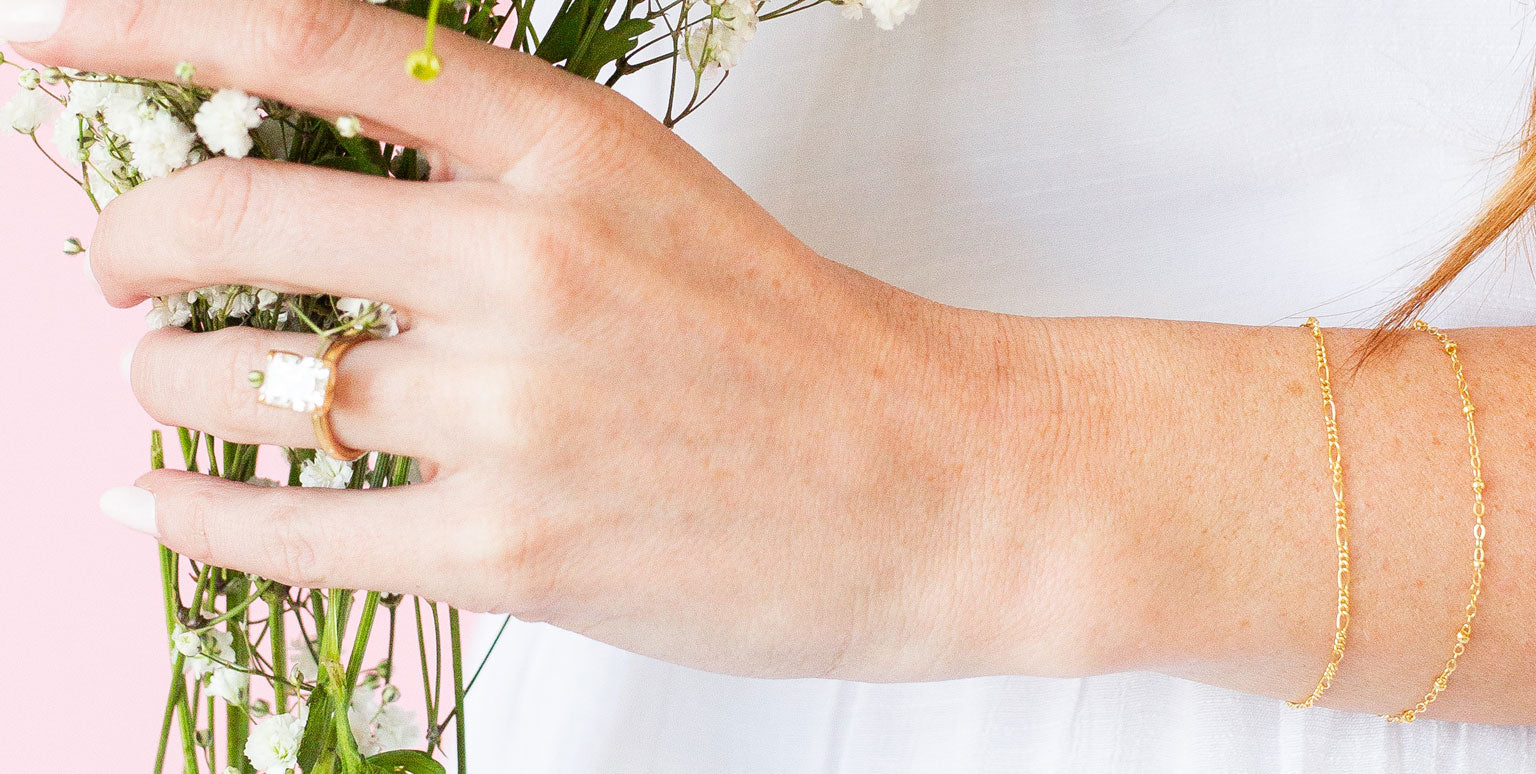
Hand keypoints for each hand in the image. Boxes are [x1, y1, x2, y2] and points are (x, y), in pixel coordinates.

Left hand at [23, 0, 1083, 681]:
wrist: (934, 485)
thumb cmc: (795, 343)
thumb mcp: (649, 201)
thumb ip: (485, 175)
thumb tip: (294, 174)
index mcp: (564, 147)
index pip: (301, 41)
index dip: (142, 27)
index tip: (48, 46)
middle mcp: (524, 262)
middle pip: (221, 217)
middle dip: (122, 240)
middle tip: (114, 267)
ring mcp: (513, 414)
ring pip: (230, 384)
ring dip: (167, 383)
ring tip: (181, 389)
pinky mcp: (512, 551)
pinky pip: (279, 529)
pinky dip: (186, 514)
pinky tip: (154, 502)